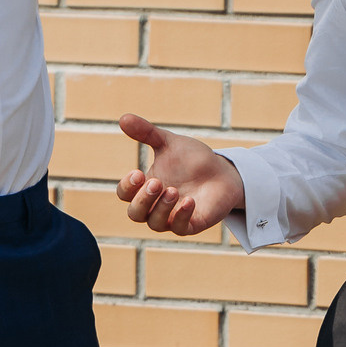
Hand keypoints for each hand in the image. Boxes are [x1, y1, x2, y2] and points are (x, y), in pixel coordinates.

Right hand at [115, 114, 246, 237]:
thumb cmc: (191, 159)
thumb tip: (123, 118)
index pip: (125, 194)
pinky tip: (189, 200)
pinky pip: (180, 229)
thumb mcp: (168, 143)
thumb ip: (146, 133)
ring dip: (161, 208)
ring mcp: (172, 217)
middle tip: (157, 182)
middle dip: (143, 199)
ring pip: (155, 224)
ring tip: (173, 190)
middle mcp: (154, 206)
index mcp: (145, 187)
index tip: (138, 173)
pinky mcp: (191, 225)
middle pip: (135, 214)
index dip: (127, 186)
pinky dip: (182, 216)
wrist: (222, 171)